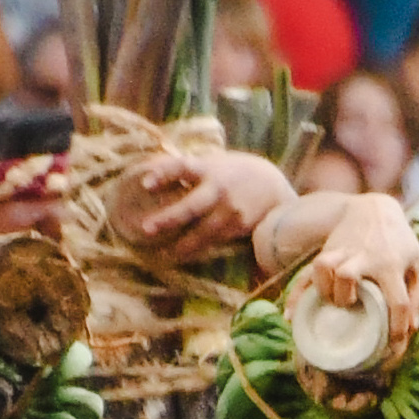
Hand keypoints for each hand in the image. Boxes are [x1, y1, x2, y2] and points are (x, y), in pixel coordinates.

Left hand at [129, 147, 291, 265]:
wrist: (273, 188)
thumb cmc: (233, 172)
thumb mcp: (212, 161)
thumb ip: (184, 166)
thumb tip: (144, 166)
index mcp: (209, 168)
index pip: (182, 167)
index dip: (164, 174)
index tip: (145, 184)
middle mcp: (219, 189)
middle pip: (192, 206)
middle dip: (169, 218)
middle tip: (146, 228)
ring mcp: (231, 211)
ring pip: (203, 232)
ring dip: (182, 244)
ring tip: (163, 255)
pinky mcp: (239, 227)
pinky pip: (215, 241)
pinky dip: (198, 250)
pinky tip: (183, 256)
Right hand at [304, 193, 418, 361]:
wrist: (375, 210)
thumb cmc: (401, 244)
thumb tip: (411, 327)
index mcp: (391, 264)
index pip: (397, 301)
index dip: (397, 328)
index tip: (396, 346)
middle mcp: (364, 257)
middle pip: (347, 276)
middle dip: (346, 298)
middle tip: (353, 309)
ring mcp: (341, 252)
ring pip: (322, 268)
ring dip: (323, 290)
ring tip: (333, 303)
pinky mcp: (326, 252)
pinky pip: (305, 274)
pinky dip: (297, 296)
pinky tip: (293, 317)